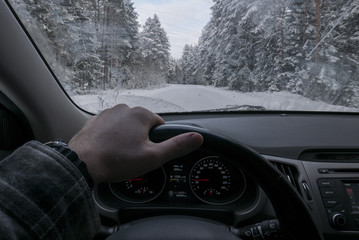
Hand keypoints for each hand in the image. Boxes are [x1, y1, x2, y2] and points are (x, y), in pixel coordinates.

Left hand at [68, 104, 202, 182]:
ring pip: (125, 126)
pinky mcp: (95, 120)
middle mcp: (125, 108)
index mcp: (141, 114)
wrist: (81, 163)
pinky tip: (107, 149)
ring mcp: (108, 113)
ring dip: (125, 137)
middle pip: (142, 125)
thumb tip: (197, 137)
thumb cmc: (117, 160)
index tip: (148, 153)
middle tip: (133, 156)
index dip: (157, 141)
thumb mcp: (153, 157)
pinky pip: (110, 128)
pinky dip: (111, 137)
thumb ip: (177, 146)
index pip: (160, 125)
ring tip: (118, 154)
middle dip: (141, 139)